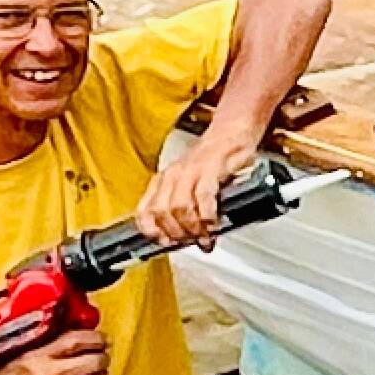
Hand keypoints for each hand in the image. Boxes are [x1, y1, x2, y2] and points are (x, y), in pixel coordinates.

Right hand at [0, 324, 110, 374]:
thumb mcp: (27, 349)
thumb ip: (52, 341)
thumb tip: (77, 333)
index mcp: (42, 355)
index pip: (78, 341)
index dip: (97, 338)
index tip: (101, 339)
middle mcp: (52, 373)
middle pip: (94, 362)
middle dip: (102, 356)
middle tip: (100, 355)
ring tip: (97, 373)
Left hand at [135, 140, 249, 248]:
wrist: (231, 132)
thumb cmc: (214, 159)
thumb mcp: (191, 182)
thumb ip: (185, 207)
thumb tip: (186, 235)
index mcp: (163, 180)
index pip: (144, 211)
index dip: (152, 231)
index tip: (165, 242)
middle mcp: (173, 175)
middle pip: (162, 213)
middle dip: (177, 233)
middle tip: (190, 242)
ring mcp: (190, 172)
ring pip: (180, 208)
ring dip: (193, 228)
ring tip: (204, 236)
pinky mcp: (210, 169)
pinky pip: (203, 197)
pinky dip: (208, 216)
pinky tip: (214, 224)